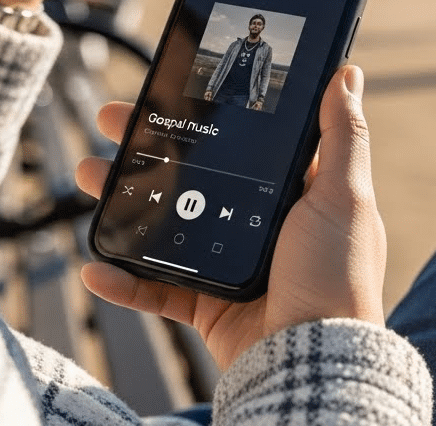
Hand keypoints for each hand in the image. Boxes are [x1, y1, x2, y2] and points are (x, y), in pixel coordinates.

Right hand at [76, 66, 385, 369]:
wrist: (315, 362)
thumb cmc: (337, 278)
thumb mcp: (344, 197)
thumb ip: (343, 136)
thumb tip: (347, 73)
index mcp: (290, 195)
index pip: (240, 143)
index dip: (202, 115)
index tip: (168, 89)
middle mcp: (257, 227)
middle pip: (190, 177)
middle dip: (145, 147)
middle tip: (111, 122)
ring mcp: (228, 266)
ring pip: (163, 225)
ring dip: (121, 201)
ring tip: (88, 176)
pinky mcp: (207, 308)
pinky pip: (155, 290)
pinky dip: (123, 281)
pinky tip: (95, 266)